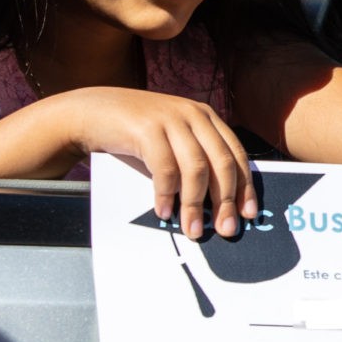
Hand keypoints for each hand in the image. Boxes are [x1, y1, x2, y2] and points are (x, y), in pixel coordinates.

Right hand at [74, 87, 256, 238]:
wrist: (93, 112)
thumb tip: (217, 206)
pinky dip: (167, 194)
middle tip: (225, 229)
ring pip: (196, 168)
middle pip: (221, 163)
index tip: (248, 213)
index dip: (244, 186)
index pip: (235, 154)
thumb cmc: (135, 134)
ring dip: (195, 205)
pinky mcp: (147, 128)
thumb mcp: (172, 140)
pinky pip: (165, 168)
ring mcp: (171, 119)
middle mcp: (193, 114)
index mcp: (205, 117)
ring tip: (193, 229)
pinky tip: (164, 212)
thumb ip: (193, 161)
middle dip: (225, 201)